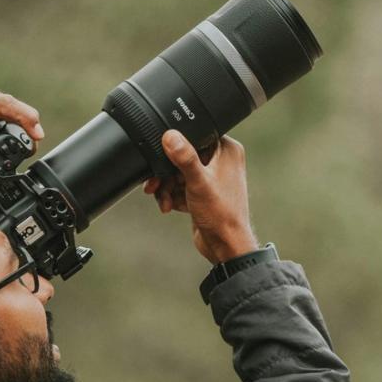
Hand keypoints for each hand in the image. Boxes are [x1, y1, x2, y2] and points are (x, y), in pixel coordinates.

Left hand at [0, 83, 45, 199]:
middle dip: (27, 120)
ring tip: (28, 137)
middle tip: (35, 143)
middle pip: (7, 101)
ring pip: (3, 99)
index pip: (2, 105)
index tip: (37, 135)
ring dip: (19, 115)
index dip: (25, 118)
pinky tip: (14, 126)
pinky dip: (8, 112)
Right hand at [143, 130, 257, 263]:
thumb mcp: (198, 182)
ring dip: (166, 186)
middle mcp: (220, 161)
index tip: (162, 157)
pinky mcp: (202, 193)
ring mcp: (211, 178)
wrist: (225, 245)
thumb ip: (184, 158)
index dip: (176, 146)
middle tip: (155, 182)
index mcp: (226, 150)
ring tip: (163, 198)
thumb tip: (170, 136)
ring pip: (178, 173)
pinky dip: (172, 196)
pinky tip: (168, 206)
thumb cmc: (222, 215)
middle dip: (166, 172)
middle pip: (182, 156)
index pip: (196, 136)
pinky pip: (180, 187)